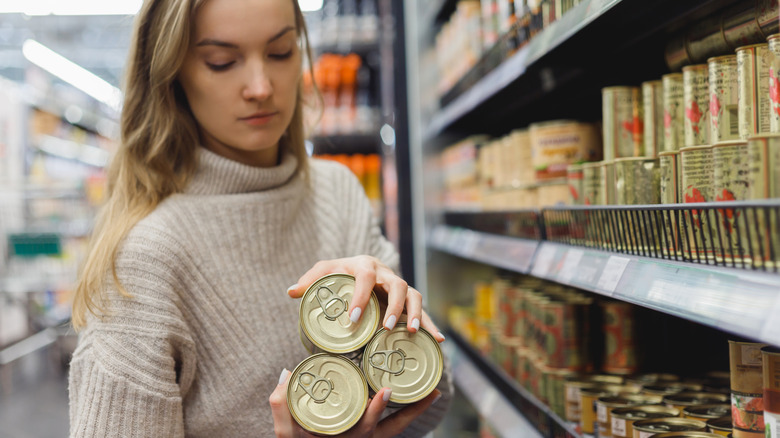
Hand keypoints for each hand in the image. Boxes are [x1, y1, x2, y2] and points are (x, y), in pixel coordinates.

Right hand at [269, 368, 441, 436]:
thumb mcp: (285, 432)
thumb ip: (281, 403)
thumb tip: (287, 372)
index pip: (365, 427)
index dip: (377, 409)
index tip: (385, 390)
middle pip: (394, 429)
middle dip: (414, 412)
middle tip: (432, 392)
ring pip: (397, 428)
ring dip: (416, 411)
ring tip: (432, 391)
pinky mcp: (370, 434)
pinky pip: (392, 425)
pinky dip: (405, 412)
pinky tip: (414, 393)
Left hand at [286, 256, 443, 341]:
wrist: (357, 267)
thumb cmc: (339, 272)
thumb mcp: (324, 272)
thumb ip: (309, 281)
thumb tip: (291, 292)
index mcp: (365, 265)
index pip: (365, 277)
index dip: (360, 296)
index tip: (352, 318)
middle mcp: (386, 273)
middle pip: (397, 284)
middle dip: (394, 306)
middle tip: (386, 327)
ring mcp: (399, 286)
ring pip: (414, 294)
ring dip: (415, 313)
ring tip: (411, 332)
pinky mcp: (407, 300)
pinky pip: (422, 310)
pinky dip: (430, 324)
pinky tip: (437, 339)